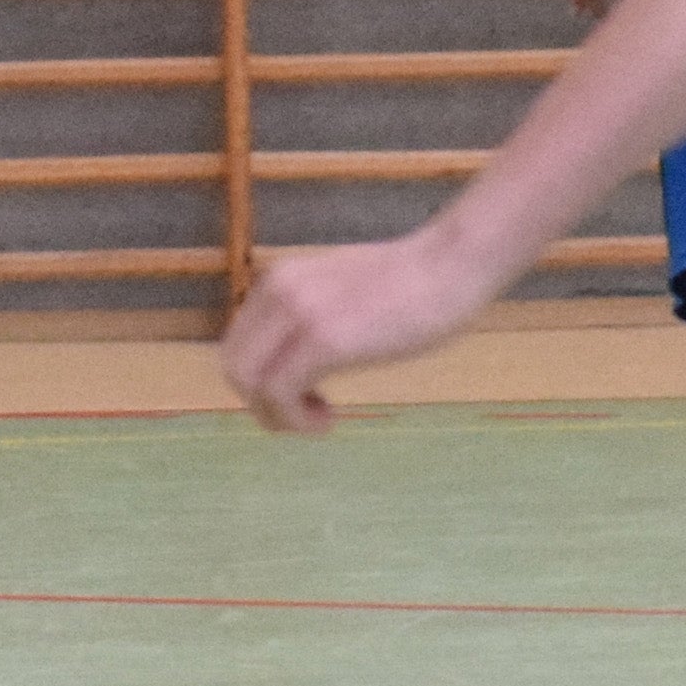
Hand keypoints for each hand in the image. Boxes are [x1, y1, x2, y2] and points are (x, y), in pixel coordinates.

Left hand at [222, 225, 511, 433]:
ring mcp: (299, 315)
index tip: (301, 396)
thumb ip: (309, 317)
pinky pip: (280, 395)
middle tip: (304, 417)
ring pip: (250, 385)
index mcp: (279, 281)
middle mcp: (278, 292)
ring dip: (278, 417)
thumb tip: (292, 363)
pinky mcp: (324, 340)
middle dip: (262, 405)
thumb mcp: (340, 293)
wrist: (450, 265)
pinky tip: (329, 420)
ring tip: (318, 420)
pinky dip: (297, 420)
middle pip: (234, 368)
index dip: (260, 385)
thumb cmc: (412, 284)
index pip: (237, 346)